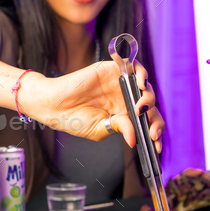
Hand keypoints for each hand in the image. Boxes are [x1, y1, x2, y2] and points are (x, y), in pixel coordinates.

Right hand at [23, 60, 163, 152]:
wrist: (53, 104)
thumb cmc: (74, 119)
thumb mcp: (99, 128)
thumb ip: (118, 128)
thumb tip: (134, 138)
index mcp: (125, 115)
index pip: (147, 122)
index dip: (154, 132)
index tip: (156, 144)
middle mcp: (126, 99)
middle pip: (150, 106)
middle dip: (155, 120)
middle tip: (152, 131)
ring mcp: (121, 84)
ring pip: (145, 87)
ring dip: (149, 97)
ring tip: (141, 107)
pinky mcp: (113, 70)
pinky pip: (133, 67)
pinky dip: (140, 73)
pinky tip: (140, 84)